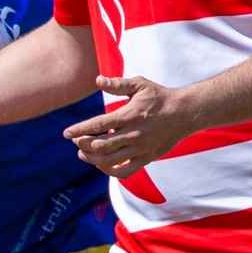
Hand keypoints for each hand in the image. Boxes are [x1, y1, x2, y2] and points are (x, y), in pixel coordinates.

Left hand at [63, 75, 195, 177]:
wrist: (185, 113)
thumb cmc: (159, 96)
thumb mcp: (140, 84)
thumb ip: (118, 84)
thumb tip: (98, 81)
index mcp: (130, 115)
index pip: (98, 125)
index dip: (80, 129)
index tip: (66, 133)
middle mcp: (134, 134)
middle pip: (100, 145)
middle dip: (83, 143)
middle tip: (76, 140)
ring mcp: (140, 149)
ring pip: (109, 161)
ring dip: (91, 158)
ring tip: (82, 153)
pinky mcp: (147, 158)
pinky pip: (124, 172)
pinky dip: (109, 171)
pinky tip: (100, 164)